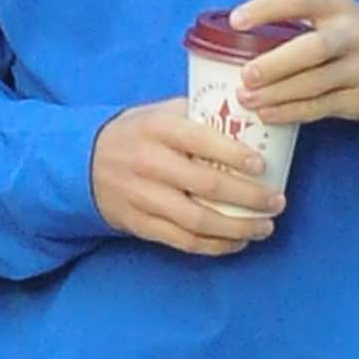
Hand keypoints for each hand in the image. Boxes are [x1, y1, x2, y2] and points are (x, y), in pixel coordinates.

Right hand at [90, 98, 284, 256]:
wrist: (82, 163)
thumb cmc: (134, 134)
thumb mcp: (158, 112)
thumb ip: (197, 114)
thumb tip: (248, 118)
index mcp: (158, 129)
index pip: (201, 141)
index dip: (235, 155)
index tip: (262, 165)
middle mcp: (149, 163)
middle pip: (206, 186)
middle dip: (249, 197)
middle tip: (276, 201)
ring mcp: (143, 197)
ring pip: (197, 221)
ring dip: (237, 228)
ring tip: (264, 227)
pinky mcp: (140, 224)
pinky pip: (183, 241)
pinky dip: (215, 246)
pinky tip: (236, 241)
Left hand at [229, 0, 358, 125]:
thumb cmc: (346, 35)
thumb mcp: (331, 14)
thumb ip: (294, 19)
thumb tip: (230, 32)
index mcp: (338, 6)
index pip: (300, 0)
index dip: (267, 8)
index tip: (236, 20)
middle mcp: (354, 35)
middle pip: (314, 48)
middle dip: (277, 63)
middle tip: (245, 75)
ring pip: (315, 83)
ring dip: (277, 93)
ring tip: (245, 98)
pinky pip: (320, 108)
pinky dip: (290, 112)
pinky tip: (266, 113)